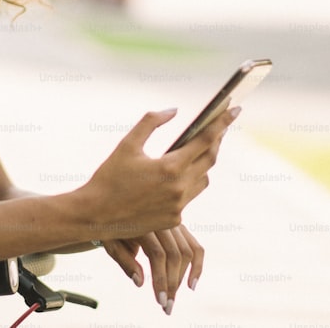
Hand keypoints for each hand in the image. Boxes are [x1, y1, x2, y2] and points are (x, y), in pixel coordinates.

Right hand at [80, 106, 239, 238]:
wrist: (95, 215)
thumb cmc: (108, 177)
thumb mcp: (127, 144)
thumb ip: (151, 122)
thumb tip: (173, 111)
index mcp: (170, 167)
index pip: (206, 141)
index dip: (222, 123)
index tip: (235, 109)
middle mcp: (179, 188)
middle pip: (210, 159)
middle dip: (217, 140)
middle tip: (220, 126)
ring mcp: (178, 206)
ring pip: (203, 179)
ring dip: (204, 163)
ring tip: (201, 148)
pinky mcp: (174, 219)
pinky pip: (190, 196)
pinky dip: (189, 181)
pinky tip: (181, 173)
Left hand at [100, 225, 204, 314]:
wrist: (120, 210)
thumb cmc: (114, 229)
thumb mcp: (112, 243)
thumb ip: (125, 261)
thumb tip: (140, 282)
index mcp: (143, 223)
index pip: (158, 254)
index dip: (160, 278)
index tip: (160, 300)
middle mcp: (162, 221)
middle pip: (174, 255)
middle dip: (172, 283)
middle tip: (167, 306)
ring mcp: (173, 223)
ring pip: (186, 252)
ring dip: (182, 278)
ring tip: (172, 296)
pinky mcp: (181, 228)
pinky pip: (195, 247)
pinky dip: (197, 265)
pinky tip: (192, 284)